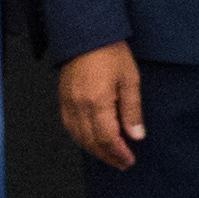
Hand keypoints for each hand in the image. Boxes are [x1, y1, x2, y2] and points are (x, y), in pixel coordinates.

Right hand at [55, 41, 144, 168]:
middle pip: (91, 142)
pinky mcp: (62, 99)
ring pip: (78, 137)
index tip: (128, 160)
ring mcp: (68, 103)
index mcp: (97, 102)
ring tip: (109, 156)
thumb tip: (136, 135)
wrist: (86, 34)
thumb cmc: (110, 53)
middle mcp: (79, 106)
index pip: (107, 138)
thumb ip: (132, 110)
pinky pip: (69, 126)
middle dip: (107, 156)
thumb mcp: (130, 80)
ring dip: (93, 150)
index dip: (118, 153)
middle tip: (122, 163)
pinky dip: (80, 138)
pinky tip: (90, 141)